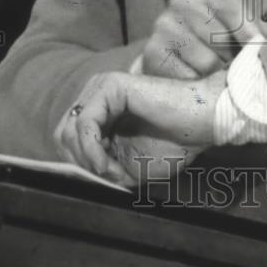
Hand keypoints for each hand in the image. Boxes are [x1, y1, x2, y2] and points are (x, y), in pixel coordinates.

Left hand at [54, 70, 225, 185]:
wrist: (203, 123)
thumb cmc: (174, 144)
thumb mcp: (128, 167)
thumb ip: (100, 167)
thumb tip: (74, 175)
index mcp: (100, 111)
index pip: (67, 139)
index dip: (81, 166)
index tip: (107, 180)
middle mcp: (96, 95)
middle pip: (63, 135)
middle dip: (81, 163)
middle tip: (108, 176)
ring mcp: (102, 87)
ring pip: (69, 131)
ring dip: (87, 160)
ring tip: (113, 171)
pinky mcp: (111, 86)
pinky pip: (84, 124)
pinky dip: (91, 151)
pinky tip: (107, 164)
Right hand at [143, 0, 266, 79]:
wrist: (175, 50)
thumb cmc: (217, 34)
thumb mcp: (238, 24)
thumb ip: (256, 29)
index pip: (233, 9)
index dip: (249, 33)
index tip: (257, 48)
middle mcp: (181, 1)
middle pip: (220, 37)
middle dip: (233, 57)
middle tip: (234, 65)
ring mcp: (163, 25)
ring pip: (207, 61)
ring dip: (216, 73)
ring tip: (216, 72)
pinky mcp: (151, 52)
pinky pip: (187, 77)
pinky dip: (197, 84)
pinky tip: (197, 79)